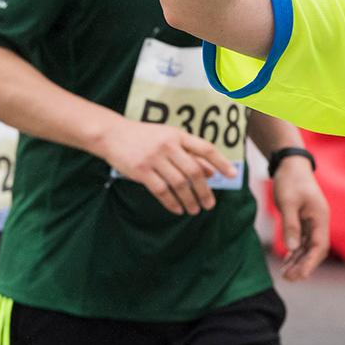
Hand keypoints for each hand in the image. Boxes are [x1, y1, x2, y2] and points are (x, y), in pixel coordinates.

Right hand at [100, 119, 234, 214]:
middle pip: (194, 171)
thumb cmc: (144, 137)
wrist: (112, 134)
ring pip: (179, 183)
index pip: (205, 148)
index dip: (221, 162)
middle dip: (204, 191)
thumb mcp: (169, 139)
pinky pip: (161, 190)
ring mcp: (154, 158)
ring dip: (189, 199)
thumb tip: (212, 172)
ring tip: (195, 210)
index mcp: (178, 135)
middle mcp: (168, 146)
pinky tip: (178, 209)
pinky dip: (171, 202)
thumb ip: (190, 153)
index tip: (233, 175)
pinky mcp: (141, 170)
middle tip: (210, 204)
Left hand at [271, 157, 329, 280]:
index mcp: (320, 217)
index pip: (319, 245)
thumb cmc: (291, 181)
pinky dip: (295, 252)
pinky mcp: (304, 220)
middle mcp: (319, 222)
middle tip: (290, 279)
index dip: (311, 262)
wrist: (291, 165)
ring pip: (308, 247)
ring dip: (298, 261)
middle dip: (304, 265)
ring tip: (286, 275)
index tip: (302, 276)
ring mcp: (312, 222)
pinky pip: (301, 240)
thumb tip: (291, 248)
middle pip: (315, 249)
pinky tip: (287, 262)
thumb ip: (290, 225)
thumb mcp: (288, 202)